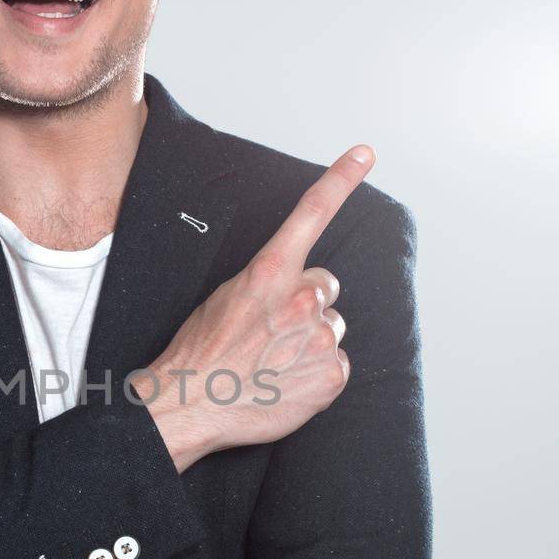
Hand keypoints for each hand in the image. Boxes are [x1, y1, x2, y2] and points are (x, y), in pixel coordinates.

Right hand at [137, 144, 375, 470]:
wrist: (192, 405)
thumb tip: (291, 289)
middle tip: (274, 330)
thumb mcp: (224, 299)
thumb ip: (266, 284)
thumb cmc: (201, 354)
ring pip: (331, 327)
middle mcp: (301, 299)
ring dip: (310, 340)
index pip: (311, 214)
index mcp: (269, 273)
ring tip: (274, 362)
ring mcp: (319, 338)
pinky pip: (336, 364)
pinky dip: (316, 375)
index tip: (366, 153)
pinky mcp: (331, 375)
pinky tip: (286, 383)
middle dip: (308, 303)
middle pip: (326, 287)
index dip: (341, 179)